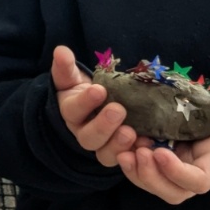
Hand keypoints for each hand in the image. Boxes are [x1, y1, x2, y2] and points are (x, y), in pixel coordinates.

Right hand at [53, 45, 135, 167]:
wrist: (102, 105)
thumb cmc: (87, 90)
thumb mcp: (74, 77)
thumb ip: (66, 66)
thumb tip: (60, 50)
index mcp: (72, 113)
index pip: (73, 110)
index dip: (85, 102)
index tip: (99, 90)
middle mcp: (85, 133)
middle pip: (88, 138)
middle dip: (103, 126)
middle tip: (118, 110)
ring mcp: (104, 146)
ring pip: (105, 155)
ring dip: (119, 145)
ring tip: (133, 132)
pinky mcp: (122, 153)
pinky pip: (128, 159)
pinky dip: (137, 153)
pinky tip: (149, 142)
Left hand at [116, 86, 209, 203]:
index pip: (199, 182)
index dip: (178, 173)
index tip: (160, 152)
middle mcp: (195, 171)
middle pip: (172, 192)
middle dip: (151, 177)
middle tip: (138, 151)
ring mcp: (178, 166)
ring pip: (154, 184)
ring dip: (136, 171)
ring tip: (125, 148)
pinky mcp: (164, 155)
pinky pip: (144, 168)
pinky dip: (131, 159)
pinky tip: (123, 140)